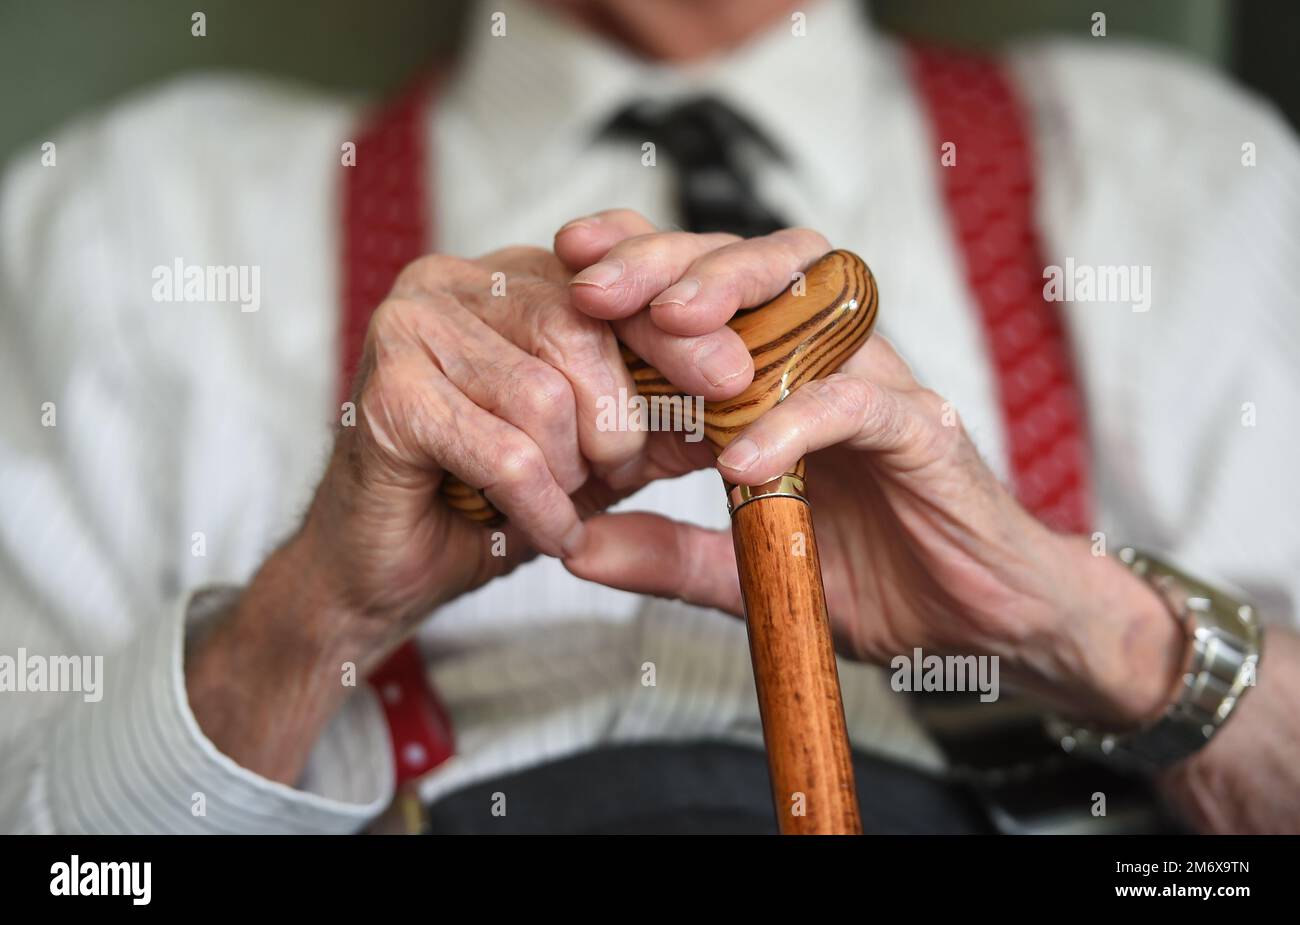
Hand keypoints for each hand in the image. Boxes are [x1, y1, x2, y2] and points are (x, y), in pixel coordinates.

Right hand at [186, 214, 831, 781]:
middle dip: (620, 420)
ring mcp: (410, 326)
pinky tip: (539, 531)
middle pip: (582, 328)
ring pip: (546, 395)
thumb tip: (743, 386)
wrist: (388, 568)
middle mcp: (454, 281)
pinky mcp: (385, 390)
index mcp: (507, 277)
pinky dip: (538, 506)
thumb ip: (658, 412)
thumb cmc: (491, 498)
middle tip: (616, 475)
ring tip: (558, 503)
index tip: (735, 378)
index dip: (679, 328)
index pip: (612, 275)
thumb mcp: (595, 449)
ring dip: (570, 472)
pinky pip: (506, 451)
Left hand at [561, 218, 1185, 729]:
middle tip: (595, 285)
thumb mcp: (749, 569)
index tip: (566, 267)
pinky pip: (857, 405)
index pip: (708, 292)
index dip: (641, 264)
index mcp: (780, 379)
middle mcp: (827, 365)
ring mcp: (877, 388)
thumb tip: (574, 546)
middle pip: (751, 267)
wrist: (982, 625)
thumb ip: (668, 553)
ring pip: (810, 301)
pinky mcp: (922, 431)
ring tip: (661, 326)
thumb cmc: (877, 579)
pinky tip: (738, 458)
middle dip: (668, 261)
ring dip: (732, 299)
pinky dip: (794, 423)